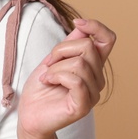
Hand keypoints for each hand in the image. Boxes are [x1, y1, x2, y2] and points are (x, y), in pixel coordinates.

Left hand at [17, 17, 115, 138]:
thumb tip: (82, 25)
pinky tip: (47, 82)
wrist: (29, 115)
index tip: (77, 23)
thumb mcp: (52, 60)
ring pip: (79, 64)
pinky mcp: (83, 106)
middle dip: (61, 51)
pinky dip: (56, 77)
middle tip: (48, 65)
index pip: (108, 40)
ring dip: (55, 68)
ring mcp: (93, 93)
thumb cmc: (40, 89)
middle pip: (88, 47)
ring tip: (47, 78)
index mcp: (93, 66)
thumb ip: (69, 44)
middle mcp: (98, 78)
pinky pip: (76, 81)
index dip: (96, 27)